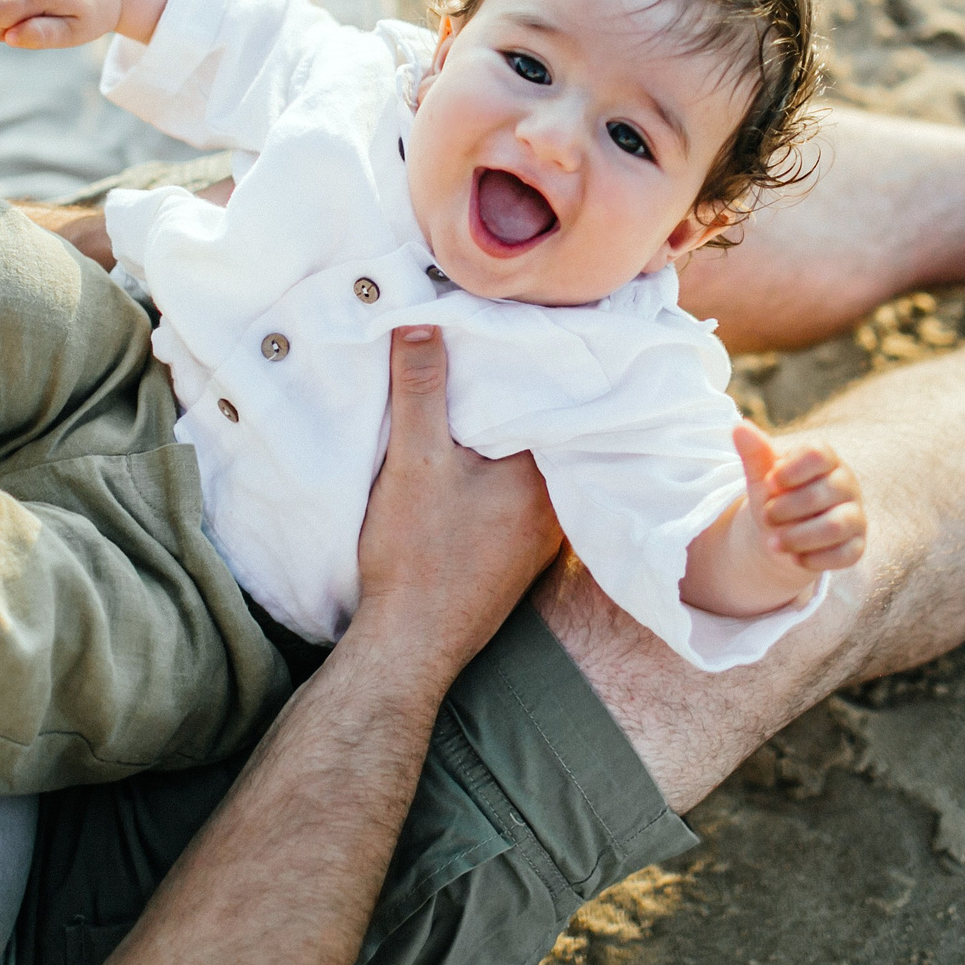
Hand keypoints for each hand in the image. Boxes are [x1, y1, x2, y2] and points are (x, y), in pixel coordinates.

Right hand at [355, 327, 560, 667]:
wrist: (409, 644)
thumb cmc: (418, 555)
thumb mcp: (413, 460)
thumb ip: (421, 388)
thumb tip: (422, 320)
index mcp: (543, 477)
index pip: (550, 400)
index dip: (530, 361)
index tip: (514, 324)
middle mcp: (554, 506)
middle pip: (541, 430)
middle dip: (517, 393)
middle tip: (494, 346)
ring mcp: (538, 534)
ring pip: (528, 463)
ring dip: (505, 434)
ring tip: (480, 388)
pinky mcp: (515, 553)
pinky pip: (515, 492)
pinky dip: (497, 467)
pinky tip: (472, 453)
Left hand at [681, 421, 866, 617]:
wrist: (780, 535)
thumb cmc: (774, 498)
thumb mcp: (761, 477)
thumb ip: (754, 453)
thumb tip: (739, 427)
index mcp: (826, 459)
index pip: (818, 454)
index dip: (790, 470)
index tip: (769, 483)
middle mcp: (846, 484)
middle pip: (822, 493)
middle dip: (786, 509)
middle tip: (765, 516)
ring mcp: (855, 515)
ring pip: (836, 526)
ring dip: (799, 537)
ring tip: (773, 543)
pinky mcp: (856, 545)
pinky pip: (845, 554)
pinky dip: (815, 559)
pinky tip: (795, 559)